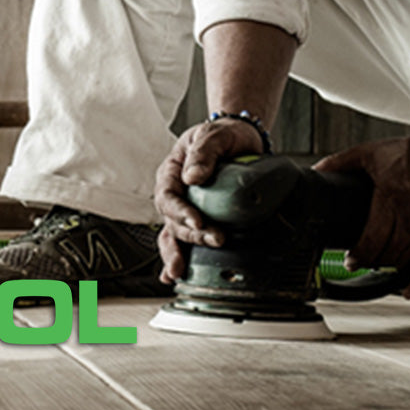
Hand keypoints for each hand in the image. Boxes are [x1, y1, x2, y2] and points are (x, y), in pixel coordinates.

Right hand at [154, 117, 265, 283]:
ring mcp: (185, 209)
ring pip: (174, 235)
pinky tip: (175, 275)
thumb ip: (203, 152)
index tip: (198, 221)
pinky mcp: (200, 219)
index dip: (180, 211)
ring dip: (179, 252)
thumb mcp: (214, 135)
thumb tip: (192, 176)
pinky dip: (178, 257)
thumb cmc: (224, 135)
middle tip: (215, 239)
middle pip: (172, 220)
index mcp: (172, 172)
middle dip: (190, 234)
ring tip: (181, 271)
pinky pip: (185, 239)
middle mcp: (175, 193)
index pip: (169, 196)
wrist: (240, 139)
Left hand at [314, 130, 409, 297]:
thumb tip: (317, 170)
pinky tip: (409, 288)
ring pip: (406, 259)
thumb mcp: (369, 153)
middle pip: (388, 252)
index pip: (373, 238)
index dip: (359, 254)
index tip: (350, 261)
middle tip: (359, 261)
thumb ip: (341, 161)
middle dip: (370, 261)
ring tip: (376, 265)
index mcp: (391, 198)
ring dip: (389, 266)